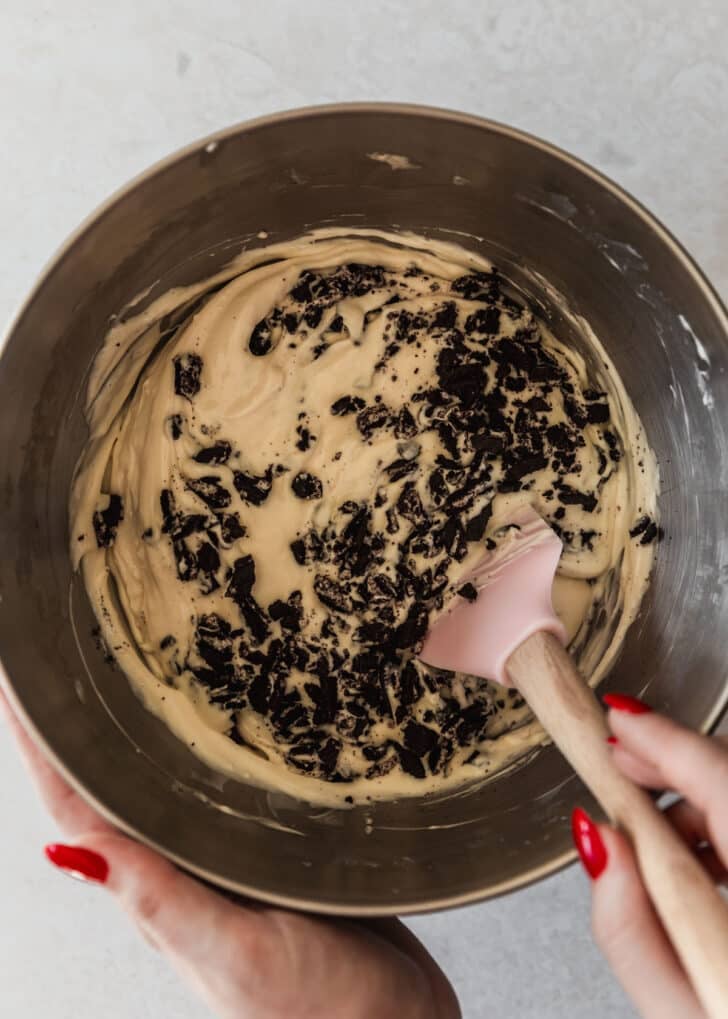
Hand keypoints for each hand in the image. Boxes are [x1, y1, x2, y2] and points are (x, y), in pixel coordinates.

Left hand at [0, 691, 459, 1018]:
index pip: (78, 805)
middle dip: (85, 720)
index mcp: (160, 887)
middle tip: (68, 653)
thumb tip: (64, 852)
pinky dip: (215, 742)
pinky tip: (226, 712)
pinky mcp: (279, 844)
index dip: (41, 745)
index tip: (17, 683)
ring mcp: (231, 854)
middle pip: (116, 781)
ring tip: (128, 663)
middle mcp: (187, 865)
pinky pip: (233, 783)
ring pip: (173, 775)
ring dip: (142, 724)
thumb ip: (159, 900)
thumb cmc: (319, 1008)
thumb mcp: (235, 952)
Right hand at [574, 697, 727, 1018]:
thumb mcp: (678, 1011)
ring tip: (645, 827)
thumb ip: (628, 929)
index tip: (618, 718)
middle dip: (672, 760)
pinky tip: (690, 857)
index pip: (721, 782)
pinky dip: (715, 822)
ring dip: (695, 798)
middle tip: (620, 758)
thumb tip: (598, 840)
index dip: (664, 740)